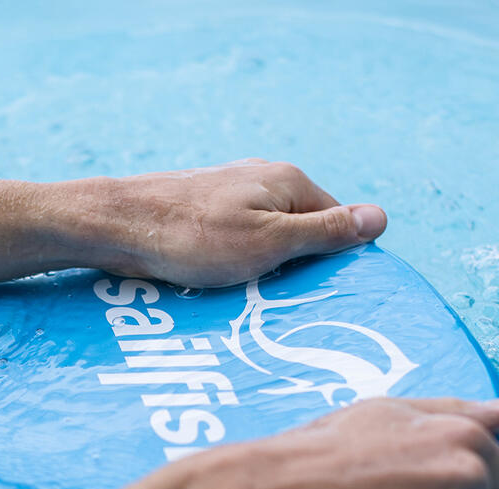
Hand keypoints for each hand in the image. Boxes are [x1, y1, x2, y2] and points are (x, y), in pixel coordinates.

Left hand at [49, 159, 386, 286]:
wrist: (118, 224)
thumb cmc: (195, 237)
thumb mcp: (271, 242)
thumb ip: (324, 232)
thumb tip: (380, 217)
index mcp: (288, 181)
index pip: (336, 221)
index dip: (331, 260)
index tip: (317, 294)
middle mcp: (263, 178)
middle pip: (300, 228)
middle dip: (294, 266)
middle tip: (279, 300)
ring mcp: (231, 190)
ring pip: (266, 236)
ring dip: (262, 267)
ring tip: (247, 295)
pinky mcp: (205, 207)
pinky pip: (236, 238)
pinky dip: (235, 262)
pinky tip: (221, 281)